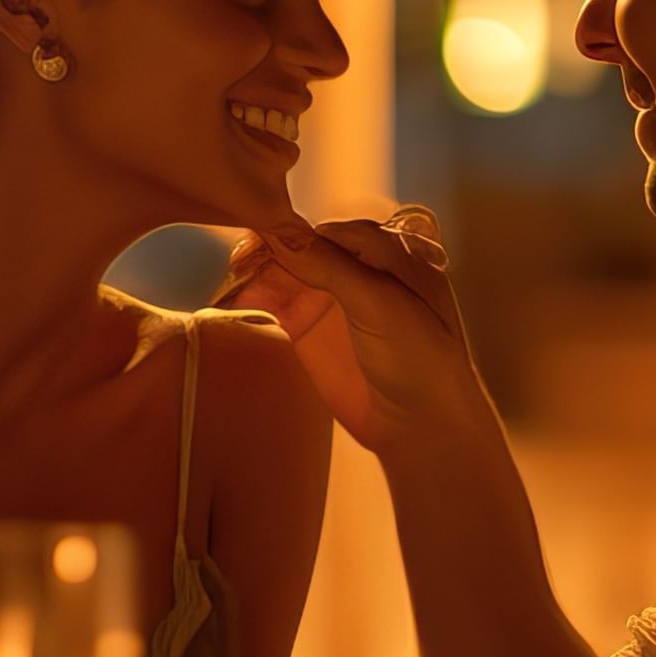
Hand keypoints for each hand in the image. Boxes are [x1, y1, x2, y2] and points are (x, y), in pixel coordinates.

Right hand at [215, 206, 492, 457]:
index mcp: (389, 252)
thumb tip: (283, 233)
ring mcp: (332, 296)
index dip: (297, 231)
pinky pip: (274, 298)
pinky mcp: (308, 325)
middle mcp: (358, 268)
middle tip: (240, 262)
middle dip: (269, 248)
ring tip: (234, 281)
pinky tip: (234, 298)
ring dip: (256, 269)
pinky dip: (252, 294)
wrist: (420, 426)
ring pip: (283, 269)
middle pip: (302, 245)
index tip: (261, 235)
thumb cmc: (421, 361)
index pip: (331, 230)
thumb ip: (333, 267)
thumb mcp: (381, 305)